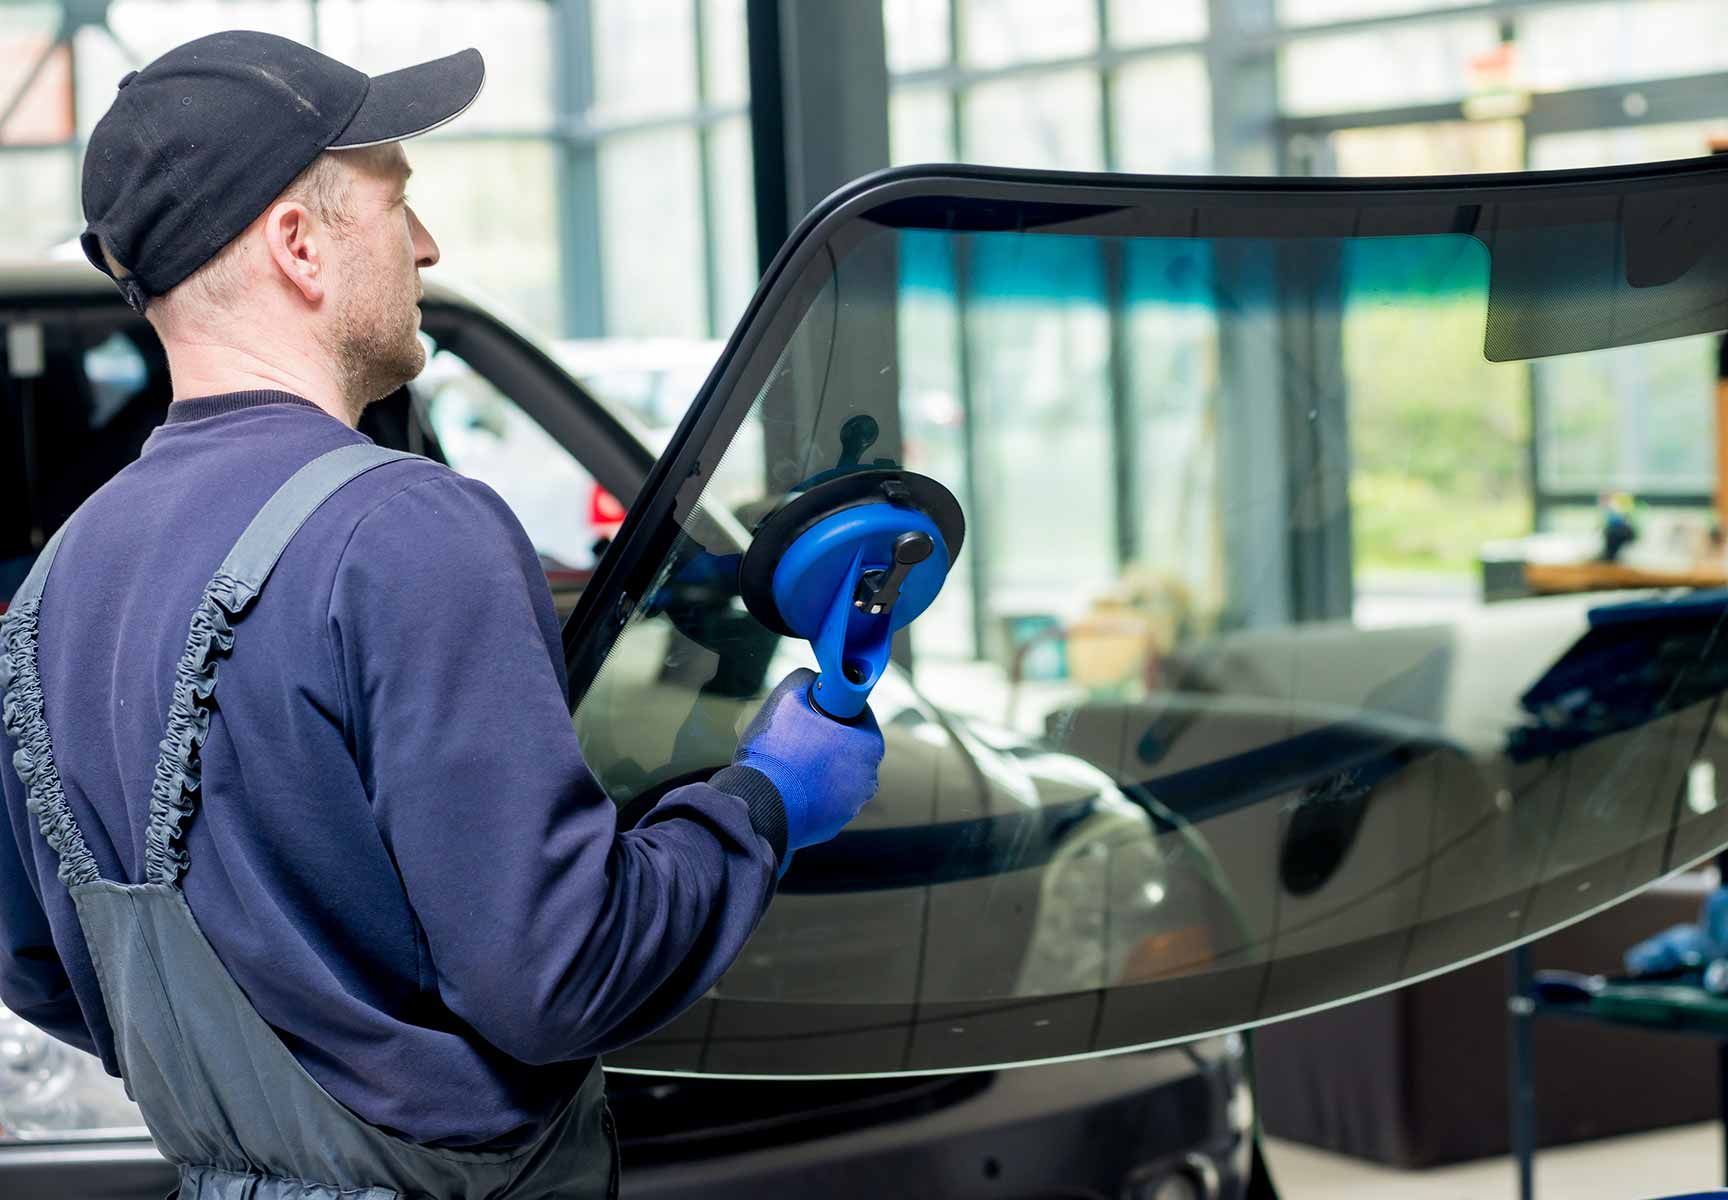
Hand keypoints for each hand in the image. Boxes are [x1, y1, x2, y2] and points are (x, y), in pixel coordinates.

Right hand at [733, 668, 883, 851]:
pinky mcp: (833, 825)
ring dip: (820, 767)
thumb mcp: (787, 696)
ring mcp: (852, 806)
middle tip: (800, 734)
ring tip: (790, 761)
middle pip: (851, 748)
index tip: (819, 708)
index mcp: (869, 746)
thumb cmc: (775, 750)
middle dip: (830, 739)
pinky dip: (811, 792)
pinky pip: (824, 800)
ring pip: (838, 775)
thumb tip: (813, 680)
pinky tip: (788, 785)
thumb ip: (807, 679)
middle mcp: (868, 779)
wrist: (756, 804)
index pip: (860, 716)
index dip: (838, 708)